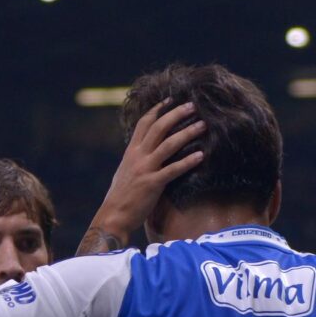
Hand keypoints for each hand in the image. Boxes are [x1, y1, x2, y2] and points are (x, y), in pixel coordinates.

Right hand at [82, 101, 203, 253]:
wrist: (113, 216)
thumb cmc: (120, 197)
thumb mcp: (125, 172)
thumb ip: (136, 159)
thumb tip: (145, 152)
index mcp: (131, 152)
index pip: (144, 123)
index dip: (158, 109)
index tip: (171, 100)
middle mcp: (137, 156)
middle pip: (158, 127)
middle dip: (176, 114)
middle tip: (193, 106)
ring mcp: (145, 169)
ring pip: (168, 144)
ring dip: (187, 133)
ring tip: (203, 125)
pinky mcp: (152, 184)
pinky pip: (173, 170)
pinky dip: (188, 162)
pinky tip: (201, 156)